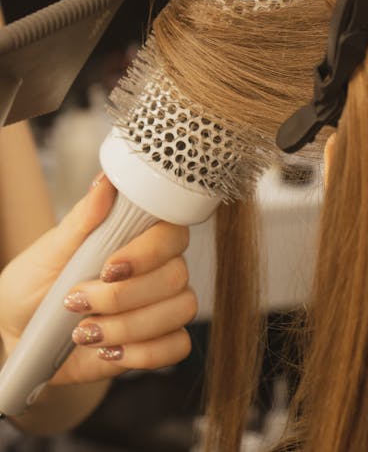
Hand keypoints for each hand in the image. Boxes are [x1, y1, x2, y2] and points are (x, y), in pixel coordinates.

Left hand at [0, 176, 196, 384]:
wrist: (19, 332)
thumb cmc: (35, 283)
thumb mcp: (51, 249)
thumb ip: (84, 217)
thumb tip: (105, 182)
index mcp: (138, 235)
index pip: (172, 232)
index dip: (147, 252)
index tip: (108, 267)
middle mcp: (158, 266)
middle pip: (177, 276)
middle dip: (123, 296)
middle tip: (78, 301)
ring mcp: (163, 304)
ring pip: (180, 311)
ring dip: (129, 326)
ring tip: (85, 331)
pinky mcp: (159, 340)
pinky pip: (177, 346)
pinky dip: (142, 353)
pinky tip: (108, 350)